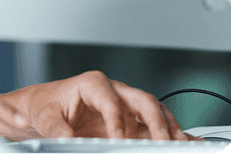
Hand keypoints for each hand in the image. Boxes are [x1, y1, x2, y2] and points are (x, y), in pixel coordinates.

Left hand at [2, 71, 190, 140]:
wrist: (46, 106)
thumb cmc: (46, 107)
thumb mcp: (44, 117)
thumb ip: (56, 129)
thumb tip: (68, 140)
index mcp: (93, 84)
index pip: (112, 103)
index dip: (119, 124)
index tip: (121, 143)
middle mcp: (114, 90)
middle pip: (143, 101)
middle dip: (157, 123)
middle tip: (164, 145)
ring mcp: (126, 105)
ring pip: (155, 112)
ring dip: (171, 129)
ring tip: (184, 147)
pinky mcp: (131, 119)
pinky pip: (155, 124)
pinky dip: (172, 133)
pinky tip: (187, 144)